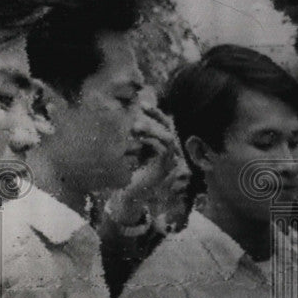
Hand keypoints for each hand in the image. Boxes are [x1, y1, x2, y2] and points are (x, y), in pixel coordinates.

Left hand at [107, 102, 180, 222]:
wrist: (128, 195)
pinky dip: (151, 141)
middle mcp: (170, 150)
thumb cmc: (128, 171)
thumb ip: (135, 134)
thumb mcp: (132, 149)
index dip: (155, 111)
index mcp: (162, 144)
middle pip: (169, 126)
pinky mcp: (165, 168)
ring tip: (135, 126)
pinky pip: (163, 150)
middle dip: (155, 116)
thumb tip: (129, 114)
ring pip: (167, 137)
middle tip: (140, 110)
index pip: (164, 122)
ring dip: (151, 129)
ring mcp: (170, 160)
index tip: (141, 102)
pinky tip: (139, 139)